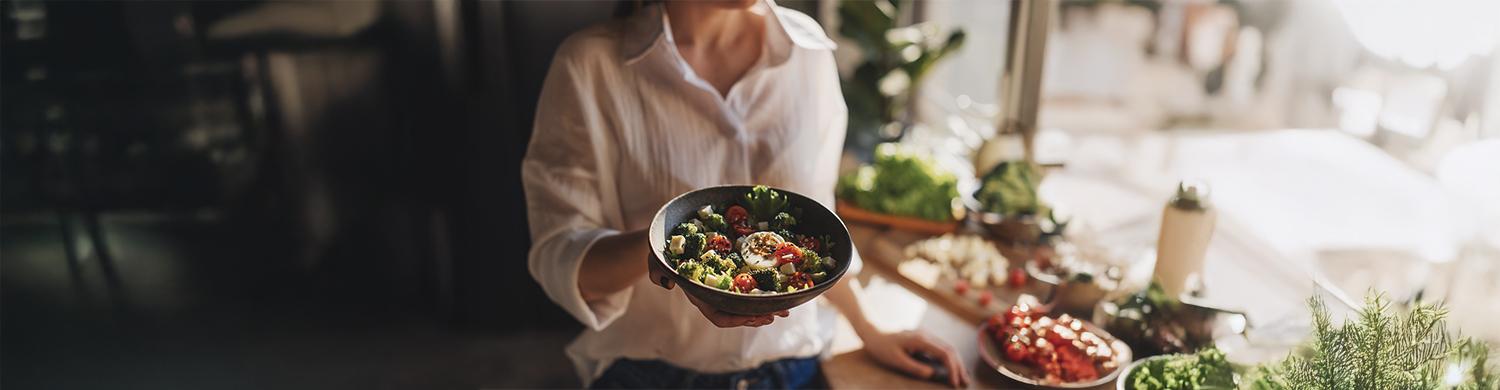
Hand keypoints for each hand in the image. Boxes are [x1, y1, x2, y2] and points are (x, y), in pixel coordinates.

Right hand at [648, 252, 788, 327]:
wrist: (668, 244)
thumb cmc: (662, 254)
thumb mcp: (655, 261)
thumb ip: (658, 272)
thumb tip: (666, 284)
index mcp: (700, 296)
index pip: (718, 317)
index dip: (736, 320)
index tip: (752, 316)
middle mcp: (714, 296)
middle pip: (739, 314)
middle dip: (757, 316)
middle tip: (775, 315)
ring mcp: (724, 286)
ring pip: (748, 303)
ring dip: (766, 308)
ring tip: (784, 309)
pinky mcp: (733, 274)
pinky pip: (751, 287)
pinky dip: (765, 291)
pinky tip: (779, 291)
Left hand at [862, 330, 968, 387]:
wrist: (873, 332)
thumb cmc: (882, 347)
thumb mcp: (895, 360)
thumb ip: (914, 367)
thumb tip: (932, 374)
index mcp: (920, 340)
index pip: (944, 353)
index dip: (952, 368)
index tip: (954, 383)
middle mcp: (926, 335)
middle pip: (950, 349)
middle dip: (959, 366)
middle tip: (965, 383)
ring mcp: (926, 336)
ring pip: (948, 348)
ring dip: (956, 363)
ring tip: (962, 378)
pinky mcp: (924, 339)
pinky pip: (941, 348)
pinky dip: (949, 359)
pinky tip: (953, 368)